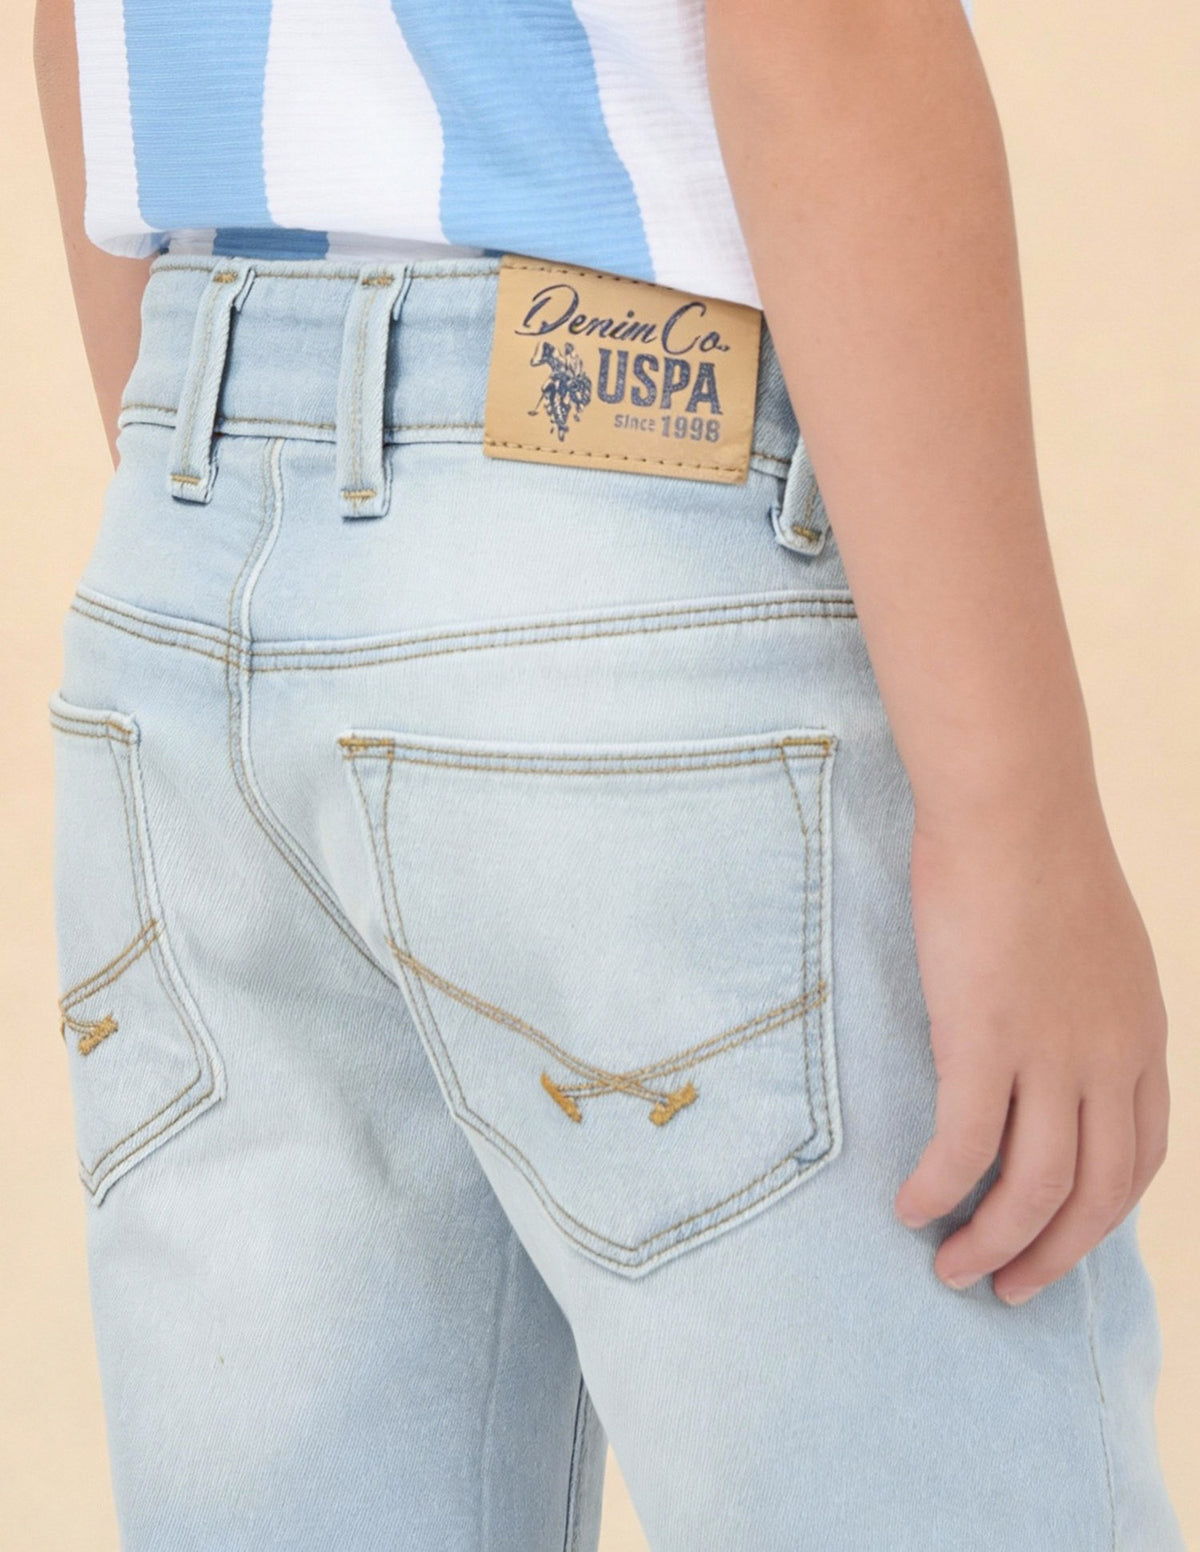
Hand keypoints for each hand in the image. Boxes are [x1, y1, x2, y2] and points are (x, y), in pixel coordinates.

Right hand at [893, 798, 1170, 1303]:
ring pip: (1038, 1188)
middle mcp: (1109, 1057)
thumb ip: (1087, 1003)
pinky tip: (908, 1206)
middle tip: (1011, 1289)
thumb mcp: (1095, 942)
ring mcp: (1051, 1053)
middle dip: (1055, 1256)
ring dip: (996, 1243)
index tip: (1060, 1236)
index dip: (1102, 1213)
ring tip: (954, 1269)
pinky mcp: (985, 1039)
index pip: (1139, 1156)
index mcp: (1140, 1034)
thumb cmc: (1037, 852)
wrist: (1013, 803)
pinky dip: (939, 1190)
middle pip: (1099, 1194)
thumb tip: (1049, 1036)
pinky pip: (964, 1147)